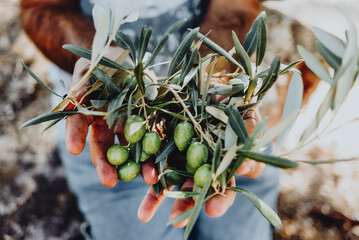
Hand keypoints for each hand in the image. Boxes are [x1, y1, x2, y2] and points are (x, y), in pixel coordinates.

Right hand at [65, 54, 157, 187]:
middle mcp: (109, 125)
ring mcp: (130, 125)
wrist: (126, 59)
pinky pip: (155, 138)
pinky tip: (167, 162)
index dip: (75, 137)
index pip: (79, 128)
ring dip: (141, 165)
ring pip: (133, 149)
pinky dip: (161, 151)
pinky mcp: (150, 122)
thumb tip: (74, 98)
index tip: (73, 148)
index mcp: (89, 114)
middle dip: (108, 166)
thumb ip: (81, 83)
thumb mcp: (89, 68)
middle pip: (106, 149)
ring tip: (149, 178)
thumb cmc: (102, 62)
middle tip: (110, 182)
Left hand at [137, 109, 264, 225]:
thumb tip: (246, 167)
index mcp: (225, 161)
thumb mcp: (245, 113)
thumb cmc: (232, 98)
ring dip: (159, 197)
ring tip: (146, 215)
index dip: (220, 199)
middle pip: (196, 188)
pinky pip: (154, 161)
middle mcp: (203, 162)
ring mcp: (183, 154)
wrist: (207, 80)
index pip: (226, 185)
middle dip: (187, 204)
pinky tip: (142, 182)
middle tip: (178, 220)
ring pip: (172, 179)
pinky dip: (146, 172)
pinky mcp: (164, 143)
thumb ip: (248, 136)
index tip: (212, 209)